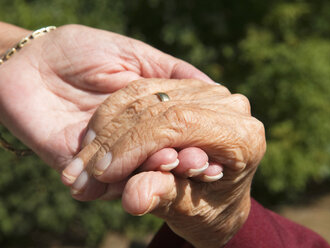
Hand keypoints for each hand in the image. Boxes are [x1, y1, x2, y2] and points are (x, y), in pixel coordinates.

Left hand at [0, 24, 212, 172]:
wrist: (27, 63)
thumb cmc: (80, 51)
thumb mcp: (134, 54)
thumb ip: (171, 72)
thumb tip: (213, 88)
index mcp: (152, 113)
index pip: (184, 130)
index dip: (199, 136)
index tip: (216, 142)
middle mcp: (136, 139)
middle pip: (168, 156)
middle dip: (185, 159)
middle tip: (201, 163)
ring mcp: (113, 158)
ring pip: (143, 174)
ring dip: (160, 171)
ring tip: (172, 163)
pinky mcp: (86, 173)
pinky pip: (109, 186)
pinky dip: (126, 183)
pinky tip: (141, 177)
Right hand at [70, 78, 265, 246]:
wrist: (217, 199)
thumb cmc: (209, 210)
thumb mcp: (188, 211)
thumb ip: (162, 197)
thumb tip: (133, 197)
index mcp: (242, 136)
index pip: (178, 123)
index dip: (135, 144)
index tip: (101, 172)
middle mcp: (230, 106)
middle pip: (159, 108)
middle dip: (115, 140)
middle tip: (82, 171)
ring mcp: (209, 91)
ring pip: (144, 94)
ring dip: (107, 126)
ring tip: (82, 160)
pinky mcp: (189, 86)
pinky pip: (142, 89)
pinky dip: (113, 112)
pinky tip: (94, 137)